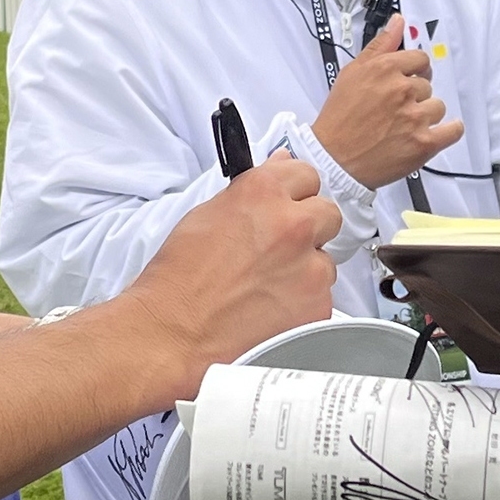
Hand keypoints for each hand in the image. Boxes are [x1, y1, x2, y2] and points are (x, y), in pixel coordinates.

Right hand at [118, 161, 342, 386]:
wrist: (173, 333)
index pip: (305, 174)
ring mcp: (310, 267)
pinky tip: (272, 311)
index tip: (286, 206)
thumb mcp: (208, 215)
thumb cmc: (179, 277)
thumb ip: (253, 191)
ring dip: (306, 269)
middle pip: (327, 214)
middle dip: (308, 229)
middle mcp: (292, 224)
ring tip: (268, 287)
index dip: (294, 193)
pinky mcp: (318, 305)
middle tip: (280, 249)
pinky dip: (303, 303)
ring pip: (326, 259)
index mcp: (263, 193)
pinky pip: (322, 296)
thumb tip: (279, 166)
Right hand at [313, 20, 465, 187]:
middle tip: (398, 107)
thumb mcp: (352, 73)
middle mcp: (402, 90)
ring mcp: (415, 118)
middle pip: (427, 84)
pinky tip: (440, 131)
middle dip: (415, 95)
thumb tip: (398, 22)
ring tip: (406, 124)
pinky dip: (450, 130)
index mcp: (385, 69)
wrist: (333, 159)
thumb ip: (379, 45)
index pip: (420, 59)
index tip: (408, 79)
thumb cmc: (339, 119)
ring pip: (438, 106)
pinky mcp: (423, 143)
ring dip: (426, 114)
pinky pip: (452, 131)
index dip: (414, 70)